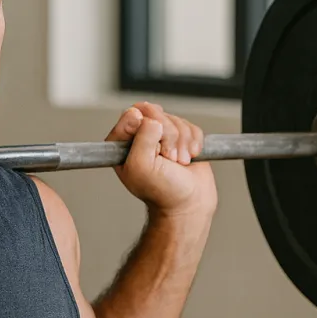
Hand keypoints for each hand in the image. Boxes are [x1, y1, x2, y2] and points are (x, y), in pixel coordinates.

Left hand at [107, 102, 217, 218]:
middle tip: (168, 158)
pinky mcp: (182, 138)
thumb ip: (141, 138)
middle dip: (168, 136)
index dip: (146, 126)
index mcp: (122, 141)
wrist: (189, 204)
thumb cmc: (161, 191)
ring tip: (178, 162)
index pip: (131, 115)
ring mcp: (162, 135)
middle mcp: (141, 135)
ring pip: (176, 120)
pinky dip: (194, 143)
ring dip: (182, 143)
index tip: (154, 147)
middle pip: (156, 113)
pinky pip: (191, 127)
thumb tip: (150, 118)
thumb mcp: (141, 166)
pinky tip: (189, 158)